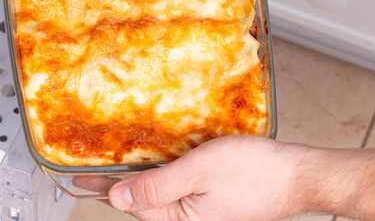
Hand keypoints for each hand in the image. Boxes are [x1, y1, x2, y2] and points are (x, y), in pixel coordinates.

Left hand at [105, 135, 310, 220]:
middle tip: (91, 164)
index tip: (75, 178)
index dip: (100, 187)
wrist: (299, 175)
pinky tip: (158, 159)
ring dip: (140, 176)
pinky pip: (179, 188)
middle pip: (143, 200)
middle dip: (117, 183)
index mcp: (180, 220)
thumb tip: (117, 199)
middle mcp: (189, 220)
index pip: (129, 203)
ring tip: (117, 160)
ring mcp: (202, 212)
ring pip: (160, 193)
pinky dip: (164, 173)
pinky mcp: (214, 201)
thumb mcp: (197, 173)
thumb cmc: (256, 172)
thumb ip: (155, 186)